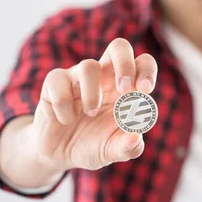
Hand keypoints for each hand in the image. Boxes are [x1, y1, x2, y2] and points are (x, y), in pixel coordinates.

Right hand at [28, 38, 157, 171]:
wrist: (60, 154)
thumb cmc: (93, 145)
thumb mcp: (112, 151)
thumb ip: (128, 147)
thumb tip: (136, 137)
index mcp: (125, 89)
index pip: (142, 63)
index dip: (147, 70)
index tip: (145, 90)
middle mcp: (104, 77)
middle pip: (119, 47)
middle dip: (125, 63)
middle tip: (124, 88)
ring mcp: (79, 78)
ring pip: (89, 66)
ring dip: (92, 93)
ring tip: (90, 114)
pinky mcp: (54, 84)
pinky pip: (59, 81)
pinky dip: (64, 104)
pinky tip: (66, 120)